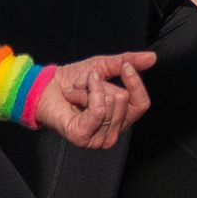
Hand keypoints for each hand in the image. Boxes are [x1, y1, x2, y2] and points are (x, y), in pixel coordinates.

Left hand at [26, 51, 158, 149]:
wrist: (44, 86)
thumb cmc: (71, 81)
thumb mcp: (103, 67)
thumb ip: (128, 62)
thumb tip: (152, 58)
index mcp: (120, 119)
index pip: (141, 104)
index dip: (136, 83)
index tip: (125, 67)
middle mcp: (112, 133)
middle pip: (122, 100)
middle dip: (101, 86)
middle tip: (84, 86)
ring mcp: (97, 139)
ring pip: (109, 103)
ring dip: (88, 89)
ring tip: (75, 92)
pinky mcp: (82, 136)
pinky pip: (98, 109)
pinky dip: (88, 93)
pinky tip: (75, 92)